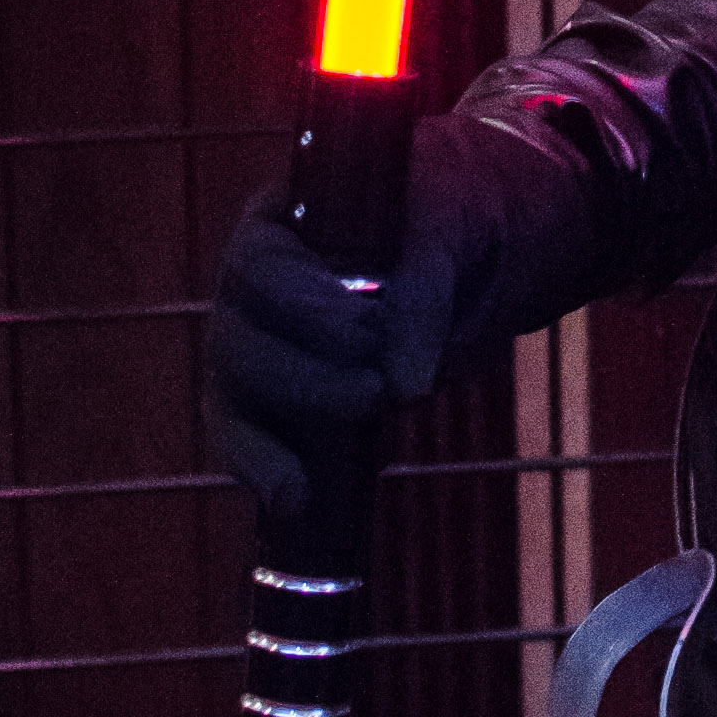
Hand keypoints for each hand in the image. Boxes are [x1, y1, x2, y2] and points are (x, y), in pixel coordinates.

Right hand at [204, 112, 526, 517]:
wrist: (481, 244)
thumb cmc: (455, 214)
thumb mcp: (452, 231)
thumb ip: (424, 292)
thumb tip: (404, 385)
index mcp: (281, 221)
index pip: (262, 267)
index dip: (306, 311)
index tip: (366, 336)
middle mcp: (254, 285)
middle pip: (237, 341)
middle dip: (304, 378)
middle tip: (376, 392)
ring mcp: (259, 345)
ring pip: (234, 395)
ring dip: (274, 437)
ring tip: (320, 470)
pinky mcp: (277, 401)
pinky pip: (247, 438)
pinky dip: (262, 470)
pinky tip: (290, 503)